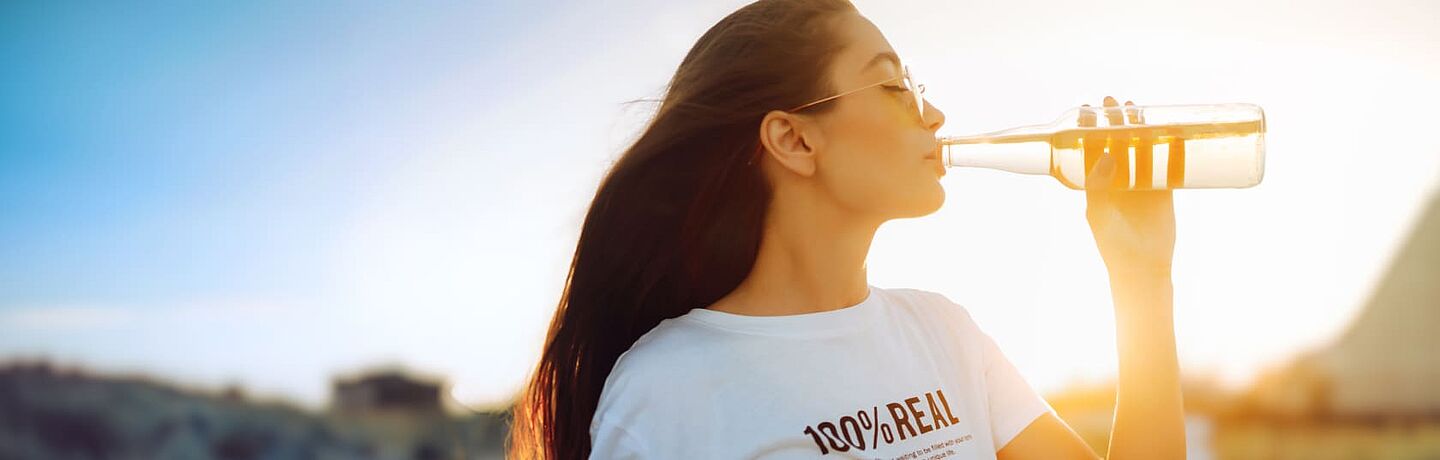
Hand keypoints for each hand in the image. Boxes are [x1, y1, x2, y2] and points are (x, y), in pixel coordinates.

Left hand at [1083, 96, 1175, 276]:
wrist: (1143, 269)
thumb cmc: (1114, 245)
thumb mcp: (1099, 214)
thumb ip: (1097, 185)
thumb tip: (1104, 154)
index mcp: (1098, 186)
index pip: (1091, 151)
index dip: (1090, 131)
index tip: (1089, 110)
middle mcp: (1119, 181)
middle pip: (1117, 144)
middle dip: (1116, 123)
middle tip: (1115, 101)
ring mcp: (1142, 185)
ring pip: (1142, 150)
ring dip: (1141, 130)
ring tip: (1140, 108)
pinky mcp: (1164, 192)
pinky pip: (1169, 167)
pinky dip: (1172, 151)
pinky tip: (1176, 134)